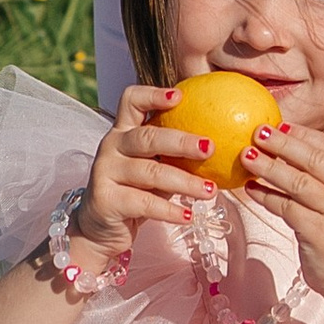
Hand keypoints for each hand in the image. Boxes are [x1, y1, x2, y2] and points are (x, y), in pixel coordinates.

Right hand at [69, 85, 220, 257]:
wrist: (101, 229)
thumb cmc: (136, 191)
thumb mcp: (154, 167)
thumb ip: (175, 154)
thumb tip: (223, 143)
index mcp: (123, 131)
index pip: (131, 100)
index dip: (153, 94)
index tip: (180, 95)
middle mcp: (111, 146)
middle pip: (147, 137)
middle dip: (181, 142)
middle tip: (210, 148)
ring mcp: (105, 172)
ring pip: (150, 172)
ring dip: (185, 182)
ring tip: (210, 190)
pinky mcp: (106, 200)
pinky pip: (144, 203)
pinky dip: (170, 210)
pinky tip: (188, 215)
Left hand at [240, 121, 323, 291]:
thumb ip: (321, 172)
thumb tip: (282, 140)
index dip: (301, 133)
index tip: (275, 123)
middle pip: (314, 160)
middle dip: (283, 144)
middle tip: (257, 132)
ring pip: (299, 183)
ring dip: (269, 168)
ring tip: (246, 157)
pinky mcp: (321, 234)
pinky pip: (287, 208)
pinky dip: (267, 197)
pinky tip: (251, 189)